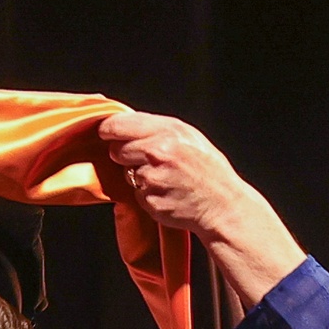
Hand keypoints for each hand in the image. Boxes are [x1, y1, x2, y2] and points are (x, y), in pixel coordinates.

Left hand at [96, 108, 306, 302]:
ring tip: (165, 178)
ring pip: (127, 173)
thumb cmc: (207, 170)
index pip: (119, 124)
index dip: (108, 129)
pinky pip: (136, 195)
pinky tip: (167, 193)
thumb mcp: (189, 136)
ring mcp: (153, 178)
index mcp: (168, 131)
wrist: (222, 205)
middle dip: (125, 155)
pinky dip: (147, 195)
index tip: (105, 133)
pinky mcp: (150, 200)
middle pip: (117, 150)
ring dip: (139, 177)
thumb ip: (158, 128)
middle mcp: (158, 151)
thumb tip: (126, 123)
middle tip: (147, 160)